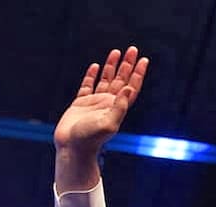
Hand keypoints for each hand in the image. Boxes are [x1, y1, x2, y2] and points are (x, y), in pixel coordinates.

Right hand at [53, 46, 148, 190]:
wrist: (72, 148)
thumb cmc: (90, 139)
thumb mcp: (108, 124)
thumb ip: (119, 107)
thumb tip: (128, 88)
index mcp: (117, 108)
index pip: (131, 87)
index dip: (138, 73)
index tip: (143, 59)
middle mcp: (108, 104)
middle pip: (120, 79)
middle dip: (127, 65)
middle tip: (133, 49)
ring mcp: (94, 103)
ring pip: (105, 80)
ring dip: (111, 66)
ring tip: (116, 52)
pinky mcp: (80, 104)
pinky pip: (87, 86)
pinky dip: (91, 76)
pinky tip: (95, 67)